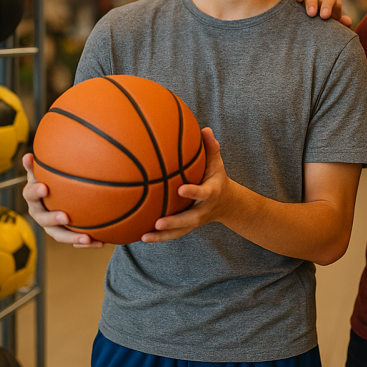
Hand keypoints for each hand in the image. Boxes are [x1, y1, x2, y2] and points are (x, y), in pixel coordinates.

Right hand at [21, 153, 102, 247]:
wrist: (54, 197)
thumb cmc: (48, 180)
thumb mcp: (41, 171)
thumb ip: (36, 165)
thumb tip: (27, 155)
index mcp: (33, 197)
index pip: (30, 194)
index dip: (36, 191)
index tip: (45, 187)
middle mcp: (39, 214)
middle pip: (43, 219)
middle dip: (54, 218)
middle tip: (66, 217)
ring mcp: (50, 226)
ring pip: (59, 234)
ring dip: (72, 237)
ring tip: (86, 238)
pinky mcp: (63, 234)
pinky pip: (74, 240)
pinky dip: (87, 242)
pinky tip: (101, 242)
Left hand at [141, 128, 234, 242]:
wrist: (226, 203)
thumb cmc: (215, 177)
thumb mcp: (217, 162)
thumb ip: (211, 148)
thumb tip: (205, 129)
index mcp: (212, 192)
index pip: (204, 193)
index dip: (194, 192)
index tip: (181, 189)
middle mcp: (203, 209)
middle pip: (191, 219)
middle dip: (175, 222)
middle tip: (158, 223)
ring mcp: (195, 221)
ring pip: (180, 231)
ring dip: (163, 236)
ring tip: (145, 236)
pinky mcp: (187, 227)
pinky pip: (173, 234)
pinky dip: (158, 237)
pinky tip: (140, 236)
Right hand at [295, 0, 352, 27]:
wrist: (318, 35)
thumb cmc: (328, 32)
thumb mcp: (336, 30)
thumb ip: (342, 26)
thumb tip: (347, 21)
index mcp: (334, 5)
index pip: (334, 1)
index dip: (329, 6)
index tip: (324, 16)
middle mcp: (323, 1)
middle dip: (319, 3)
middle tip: (312, 14)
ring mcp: (311, 1)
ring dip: (309, 1)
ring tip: (306, 11)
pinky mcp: (299, 5)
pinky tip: (296, 0)